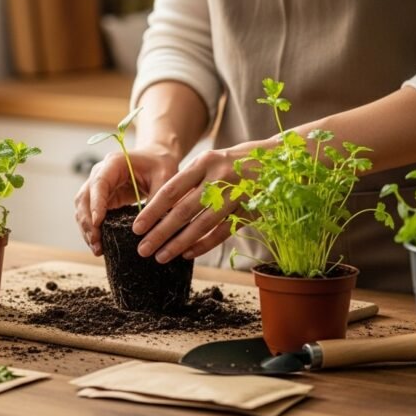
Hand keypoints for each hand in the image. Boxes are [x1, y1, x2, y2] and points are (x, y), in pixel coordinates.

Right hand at [74, 146, 180, 255]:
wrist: (156, 158)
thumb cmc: (160, 165)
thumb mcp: (164, 178)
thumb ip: (157, 200)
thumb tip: (147, 228)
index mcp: (114, 163)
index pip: (99, 183)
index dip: (96, 203)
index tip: (97, 222)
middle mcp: (100, 173)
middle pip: (84, 198)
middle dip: (88, 222)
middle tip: (96, 243)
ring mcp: (97, 187)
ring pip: (82, 208)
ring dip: (87, 229)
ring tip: (97, 249)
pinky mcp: (101, 199)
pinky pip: (90, 214)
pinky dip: (93, 229)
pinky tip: (99, 245)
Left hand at [134, 142, 261, 263]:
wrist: (278, 158)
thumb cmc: (233, 162)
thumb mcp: (210, 161)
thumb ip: (188, 182)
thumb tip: (159, 211)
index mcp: (204, 162)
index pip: (171, 190)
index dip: (152, 211)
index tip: (137, 228)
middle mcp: (220, 177)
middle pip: (184, 211)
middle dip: (161, 232)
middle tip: (143, 249)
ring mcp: (237, 195)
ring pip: (202, 225)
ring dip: (179, 243)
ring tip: (161, 256)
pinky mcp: (250, 210)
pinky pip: (222, 232)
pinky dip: (204, 244)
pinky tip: (187, 254)